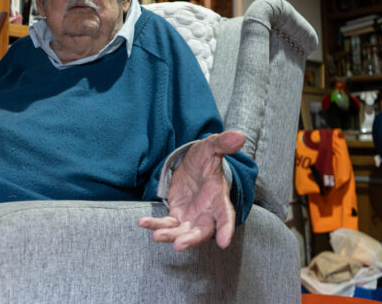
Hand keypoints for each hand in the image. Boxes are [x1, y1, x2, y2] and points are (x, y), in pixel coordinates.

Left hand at [137, 131, 245, 251]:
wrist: (192, 164)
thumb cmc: (206, 158)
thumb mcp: (211, 148)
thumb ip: (222, 144)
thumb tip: (239, 136)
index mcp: (218, 197)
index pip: (226, 215)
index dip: (226, 228)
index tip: (224, 242)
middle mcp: (207, 212)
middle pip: (202, 231)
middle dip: (191, 239)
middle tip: (178, 245)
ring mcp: (191, 216)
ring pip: (182, 231)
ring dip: (170, 235)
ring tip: (156, 236)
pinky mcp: (176, 215)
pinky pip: (166, 223)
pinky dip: (155, 224)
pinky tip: (142, 222)